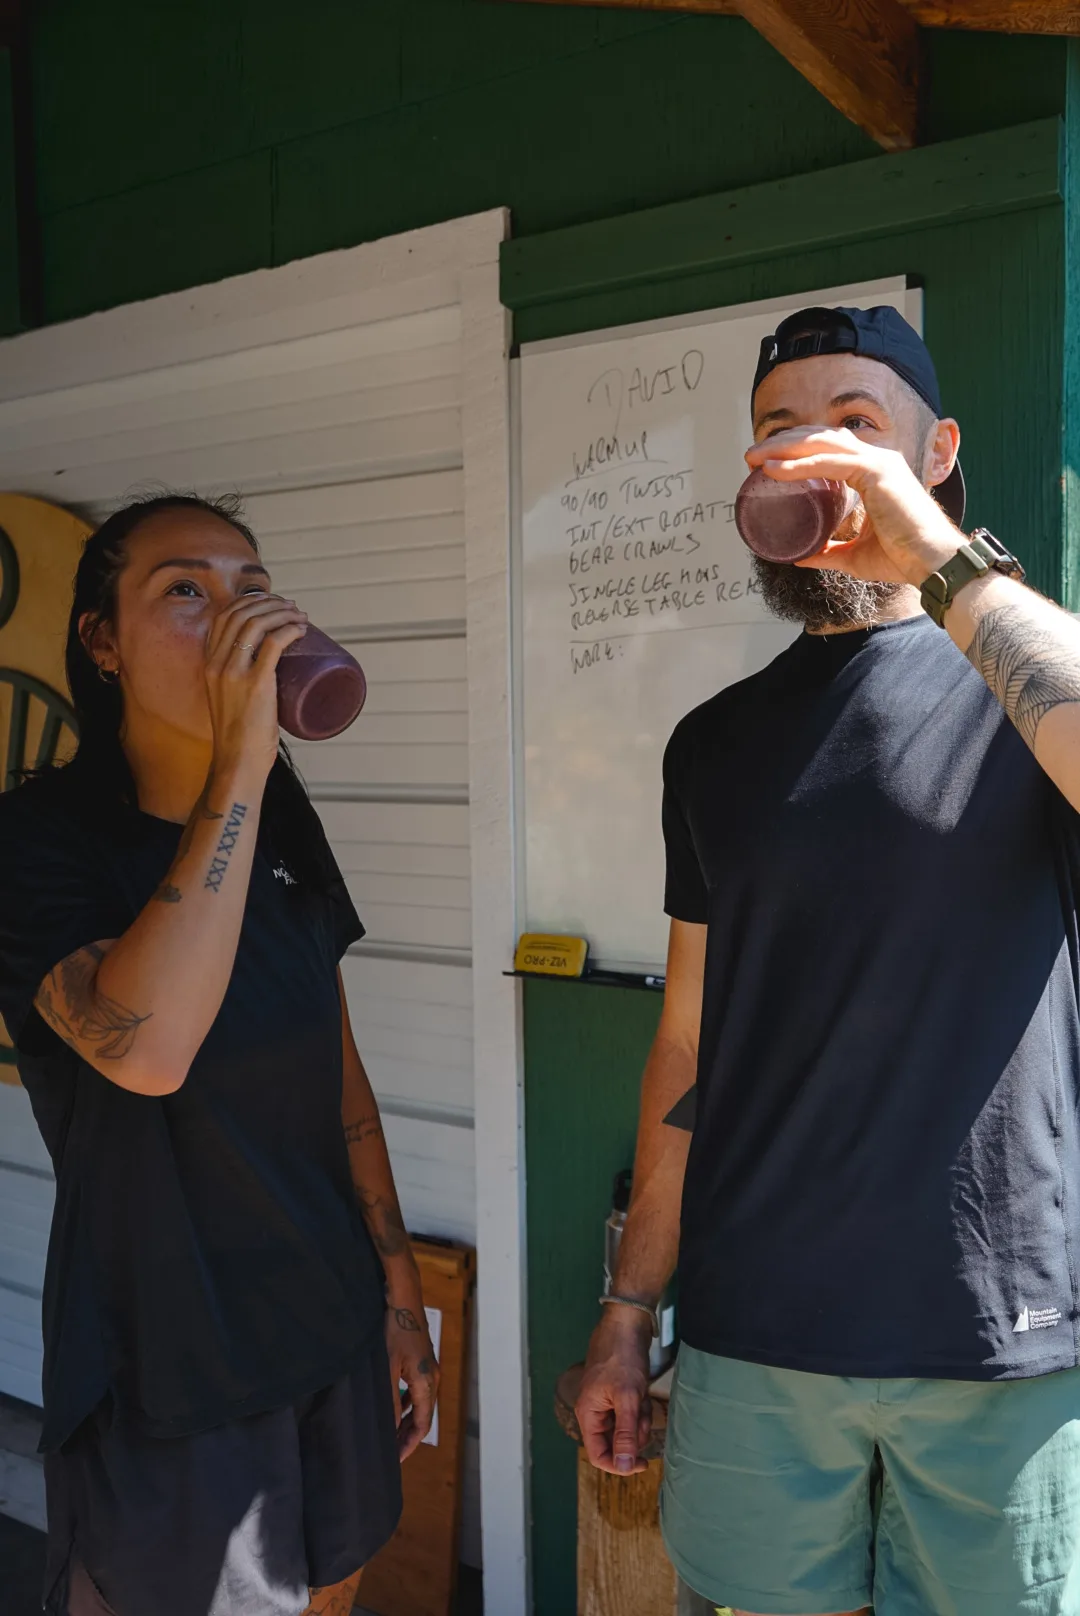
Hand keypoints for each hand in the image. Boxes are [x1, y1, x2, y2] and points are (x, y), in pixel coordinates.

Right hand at [204, 593, 308, 777]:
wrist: (237, 762)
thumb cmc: (240, 736)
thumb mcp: (228, 698)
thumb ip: (240, 680)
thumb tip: (270, 668)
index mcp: (208, 664)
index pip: (224, 617)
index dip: (249, 602)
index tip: (272, 604)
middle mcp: (217, 664)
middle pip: (242, 614)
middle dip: (271, 603)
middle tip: (293, 609)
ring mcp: (234, 673)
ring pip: (258, 625)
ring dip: (283, 613)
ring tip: (301, 617)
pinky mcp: (255, 684)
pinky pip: (273, 644)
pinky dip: (289, 630)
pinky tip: (300, 629)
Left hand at [385, 1300, 439, 1461]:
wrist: (403, 1297)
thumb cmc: (394, 1330)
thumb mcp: (388, 1368)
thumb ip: (389, 1400)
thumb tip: (387, 1429)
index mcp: (427, 1383)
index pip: (422, 1425)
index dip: (409, 1445)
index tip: (395, 1460)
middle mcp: (433, 1377)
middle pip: (423, 1416)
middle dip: (407, 1436)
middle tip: (390, 1452)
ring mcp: (428, 1367)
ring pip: (419, 1403)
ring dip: (406, 1420)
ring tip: (389, 1433)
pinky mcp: (421, 1359)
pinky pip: (416, 1390)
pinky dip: (406, 1403)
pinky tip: (393, 1405)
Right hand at [576, 1308, 652, 1475]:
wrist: (627, 1324)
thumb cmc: (622, 1357)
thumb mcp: (628, 1398)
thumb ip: (625, 1434)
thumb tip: (622, 1467)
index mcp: (588, 1414)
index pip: (598, 1455)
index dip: (619, 1464)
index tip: (642, 1463)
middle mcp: (594, 1411)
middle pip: (615, 1442)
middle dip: (634, 1433)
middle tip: (643, 1414)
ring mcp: (606, 1402)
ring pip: (626, 1428)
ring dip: (640, 1419)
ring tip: (643, 1398)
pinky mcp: (618, 1394)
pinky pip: (631, 1413)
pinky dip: (641, 1408)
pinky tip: (643, 1393)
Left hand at [744, 426, 960, 586]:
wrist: (932, 565)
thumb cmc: (903, 559)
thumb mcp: (854, 556)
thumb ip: (829, 552)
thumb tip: (800, 556)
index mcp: (874, 472)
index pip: (829, 448)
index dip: (797, 449)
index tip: (767, 461)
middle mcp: (876, 459)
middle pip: (821, 438)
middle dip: (783, 442)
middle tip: (751, 456)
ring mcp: (878, 462)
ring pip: (821, 443)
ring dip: (784, 448)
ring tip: (755, 458)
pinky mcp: (875, 472)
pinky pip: (828, 462)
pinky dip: (798, 464)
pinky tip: (774, 470)